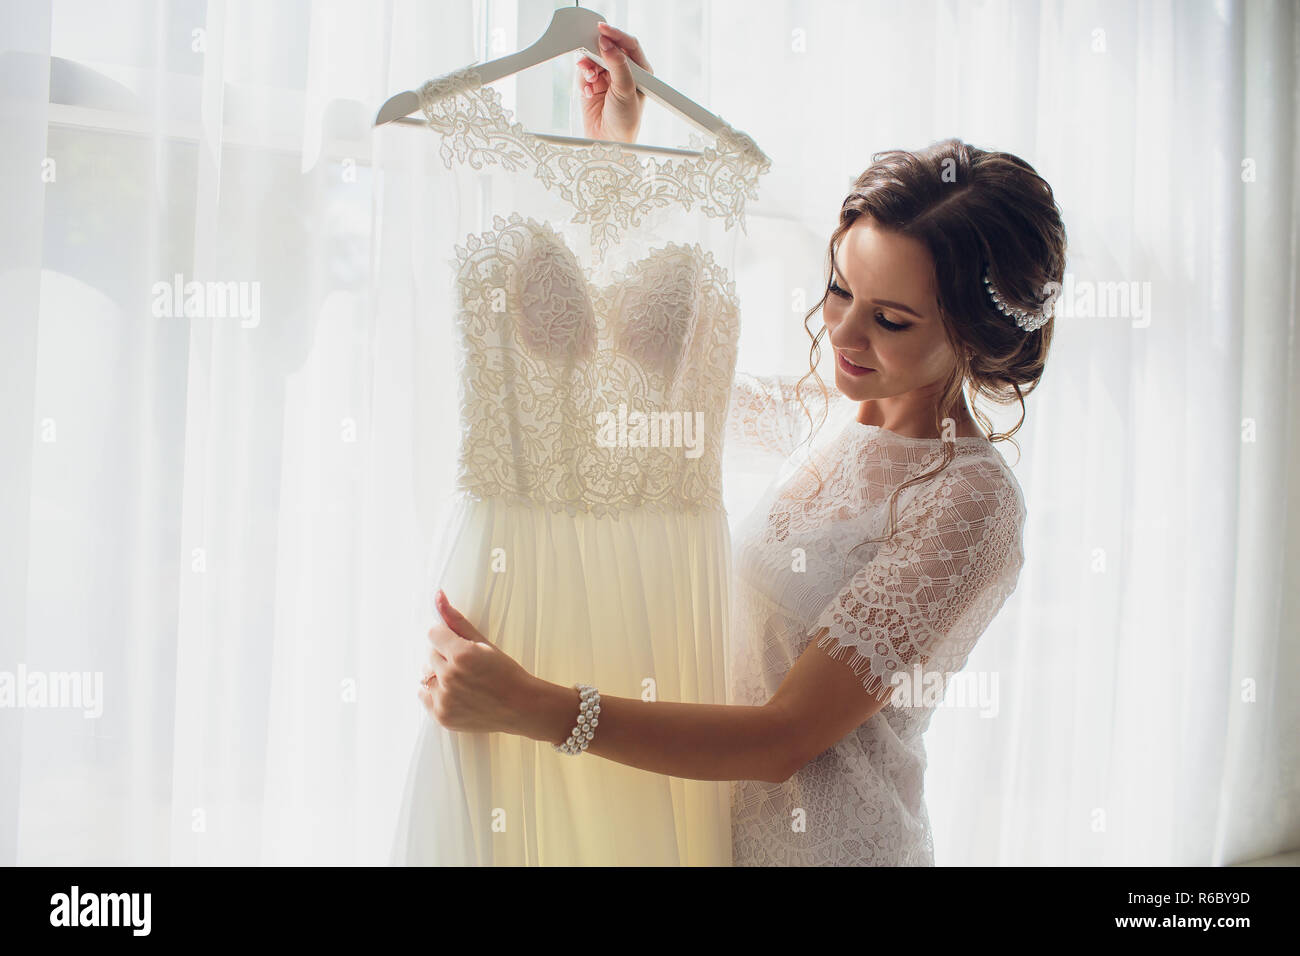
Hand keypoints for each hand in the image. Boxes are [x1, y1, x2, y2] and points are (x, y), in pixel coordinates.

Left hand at [418, 589, 539, 735]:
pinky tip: (454, 692)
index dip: (447, 638)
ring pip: (426, 674)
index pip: (433, 634)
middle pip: (430, 654)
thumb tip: (437, 596)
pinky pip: (424, 695)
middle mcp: (449, 677)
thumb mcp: (484, 643)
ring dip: (439, 674)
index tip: (460, 646)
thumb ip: (457, 620)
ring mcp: (444, 699)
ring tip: (462, 680)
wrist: (521, 707)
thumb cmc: (506, 673)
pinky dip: (435, 692)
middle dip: (445, 656)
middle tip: (467, 665)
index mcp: (461, 655)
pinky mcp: (442, 716)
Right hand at [576, 21, 650, 143]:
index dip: (616, 34)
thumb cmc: (625, 120)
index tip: (602, 29)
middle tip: (589, 52)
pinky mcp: (591, 85)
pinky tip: (588, 91)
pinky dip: (583, 79)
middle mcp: (623, 71)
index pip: (628, 44)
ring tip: (590, 79)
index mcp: (639, 70)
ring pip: (593, 58)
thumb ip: (617, 64)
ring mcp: (606, 77)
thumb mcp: (625, 89)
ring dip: (589, 66)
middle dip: (597, 51)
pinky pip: (583, 71)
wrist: (608, 142)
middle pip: (608, 48)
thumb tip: (607, 44)